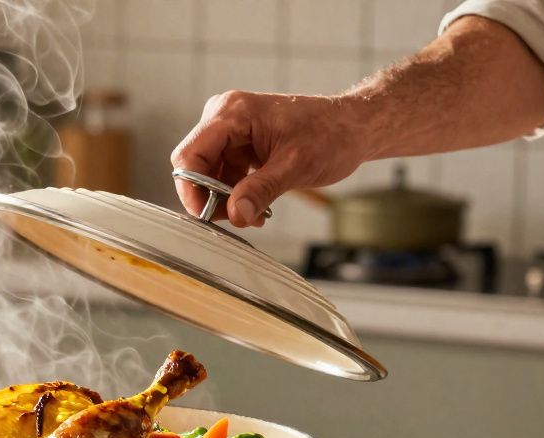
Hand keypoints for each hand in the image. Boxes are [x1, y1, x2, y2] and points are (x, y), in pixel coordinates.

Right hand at [170, 91, 371, 226]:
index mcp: (232, 113)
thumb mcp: (295, 166)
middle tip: (237, 218)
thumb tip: (236, 214)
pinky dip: (236, 195)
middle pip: (195, 166)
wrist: (352, 127)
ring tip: (254, 215)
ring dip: (226, 200)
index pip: (190, 155)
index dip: (192, 190)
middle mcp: (224, 117)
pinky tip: (256, 207)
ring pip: (208, 175)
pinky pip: (223, 175)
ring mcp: (230, 131)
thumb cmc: (331, 134)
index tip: (208, 216)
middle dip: (212, 198)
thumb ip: (261, 190)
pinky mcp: (239, 144)